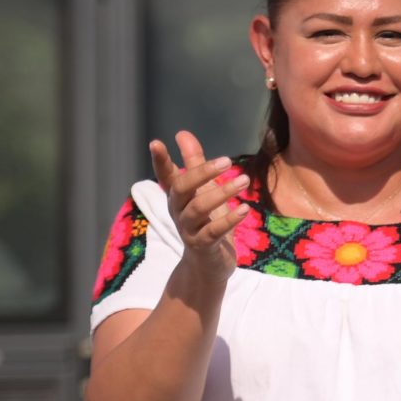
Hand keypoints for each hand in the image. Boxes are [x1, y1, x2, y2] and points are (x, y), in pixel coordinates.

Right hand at [148, 132, 247, 283]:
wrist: (208, 267)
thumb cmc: (206, 223)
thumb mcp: (202, 192)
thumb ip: (195, 164)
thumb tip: (183, 133)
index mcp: (178, 197)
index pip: (166, 176)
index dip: (160, 161)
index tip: (155, 142)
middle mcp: (178, 211)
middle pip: (182, 188)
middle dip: (201, 173)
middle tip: (227, 161)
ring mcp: (189, 230)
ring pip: (198, 208)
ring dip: (221, 193)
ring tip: (244, 181)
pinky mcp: (203, 246)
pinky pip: (213, 231)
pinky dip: (229, 219)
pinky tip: (245, 209)